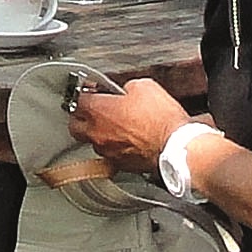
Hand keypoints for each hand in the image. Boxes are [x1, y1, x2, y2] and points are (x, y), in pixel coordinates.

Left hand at [71, 76, 190, 170]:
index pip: (77, 100)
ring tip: (113, 126)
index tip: (92, 91)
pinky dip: (114, 147)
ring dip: (98, 133)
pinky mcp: (121, 165)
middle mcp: (98, 133)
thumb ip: (127, 87)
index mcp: (98, 111)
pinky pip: (109, 155)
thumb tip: (125, 91)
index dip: (84, 94)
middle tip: (93, 110)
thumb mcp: (144, 87)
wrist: (176, 146)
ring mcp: (108, 152)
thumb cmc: (161, 119)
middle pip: (75, 126)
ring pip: (92, 142)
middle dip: (82, 117)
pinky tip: (126, 141)